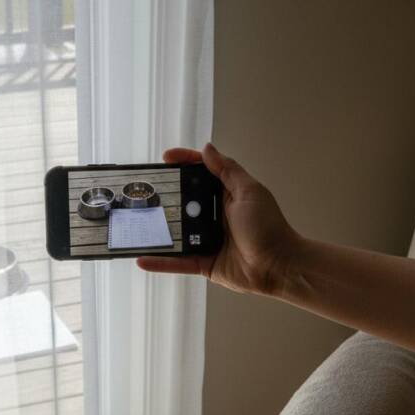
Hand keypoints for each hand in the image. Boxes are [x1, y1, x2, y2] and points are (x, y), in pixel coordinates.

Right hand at [137, 142, 299, 294]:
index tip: (165, 159)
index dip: (184, 163)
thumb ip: (228, 170)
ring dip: (157, 230)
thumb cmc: (269, 227)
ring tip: (135, 223)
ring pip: (176, 234)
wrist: (279, 266)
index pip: (200, 174)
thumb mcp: (249, 191)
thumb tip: (207, 149)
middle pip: (183, 203)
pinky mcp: (204, 263)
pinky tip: (141, 258)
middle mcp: (214, 216)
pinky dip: (160, 262)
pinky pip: (178, 262)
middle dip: (163, 197)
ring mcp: (207, 240)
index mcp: (226, 195)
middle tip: (142, 191)